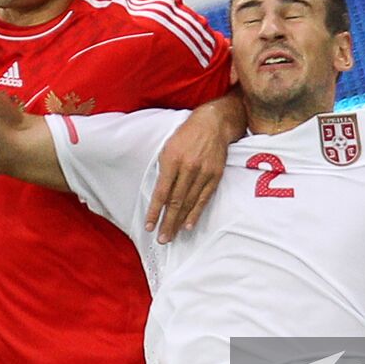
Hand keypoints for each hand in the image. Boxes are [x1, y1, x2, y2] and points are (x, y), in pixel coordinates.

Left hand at [147, 106, 230, 243]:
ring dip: (179, 221)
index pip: (162, 192)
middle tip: (161, 238)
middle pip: (176, 201)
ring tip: (171, 235)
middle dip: (167, 222)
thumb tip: (160, 195)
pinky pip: (204, 198)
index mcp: (173, 159)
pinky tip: (189, 225)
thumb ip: (164, 170)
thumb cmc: (186, 135)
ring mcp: (203, 172)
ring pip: (189, 202)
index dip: (155, 211)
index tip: (149, 226)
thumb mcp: (168, 148)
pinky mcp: (215, 175)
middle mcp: (189, 167)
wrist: (213, 124)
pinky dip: (196, 213)